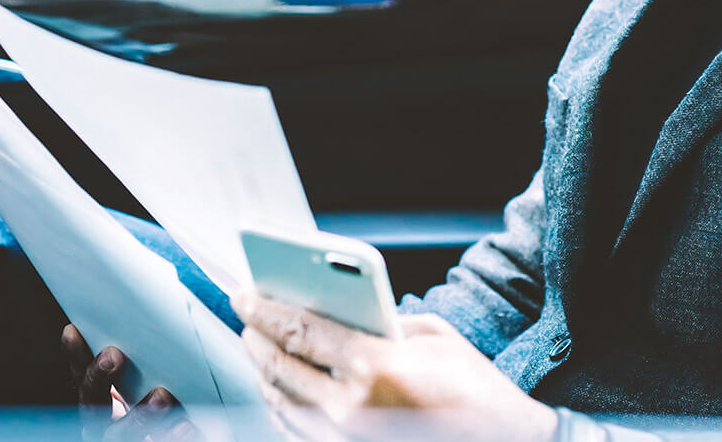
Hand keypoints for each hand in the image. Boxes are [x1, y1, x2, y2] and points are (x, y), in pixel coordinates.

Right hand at [60, 323, 202, 441]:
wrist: (164, 438)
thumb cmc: (158, 401)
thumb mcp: (141, 380)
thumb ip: (140, 363)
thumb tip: (154, 324)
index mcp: (98, 402)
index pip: (81, 376)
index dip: (75, 355)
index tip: (73, 329)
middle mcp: (101, 423)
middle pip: (92, 402)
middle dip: (100, 377)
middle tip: (112, 355)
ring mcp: (122, 440)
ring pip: (121, 432)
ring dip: (141, 412)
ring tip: (161, 394)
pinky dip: (170, 436)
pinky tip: (184, 424)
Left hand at [233, 291, 557, 441]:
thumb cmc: (476, 390)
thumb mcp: (436, 338)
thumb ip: (386, 322)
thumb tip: (347, 316)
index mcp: (375, 365)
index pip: (300, 331)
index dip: (264, 309)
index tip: (244, 294)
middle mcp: (352, 407)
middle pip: (281, 368)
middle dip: (256, 340)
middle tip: (246, 320)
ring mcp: (345, 440)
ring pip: (283, 404)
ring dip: (264, 374)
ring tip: (260, 352)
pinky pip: (298, 433)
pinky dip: (282, 408)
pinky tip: (282, 391)